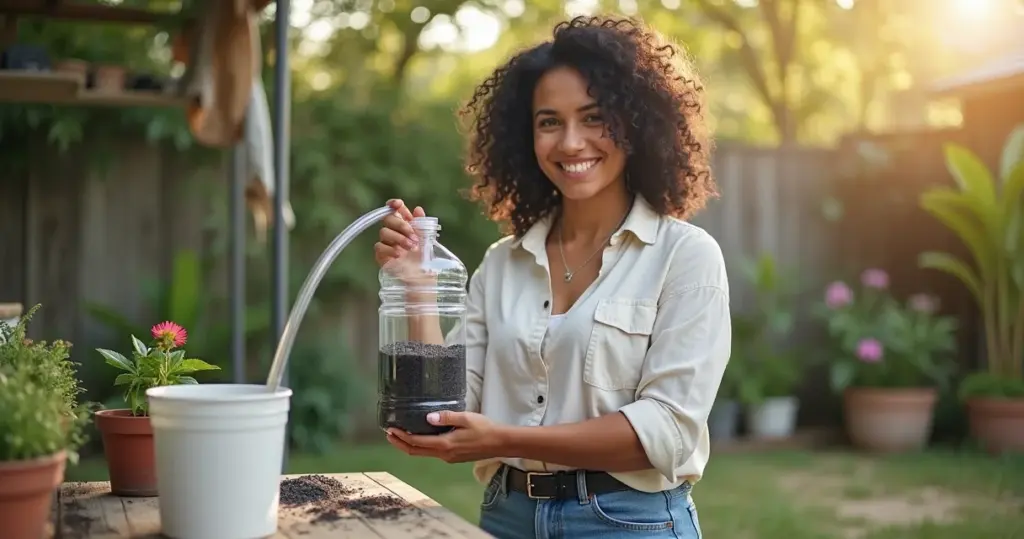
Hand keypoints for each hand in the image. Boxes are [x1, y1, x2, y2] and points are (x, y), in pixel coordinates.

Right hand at [374, 199, 425, 267]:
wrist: (422, 277)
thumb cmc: (424, 258)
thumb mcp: (426, 239)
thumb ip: (421, 224)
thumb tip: (418, 209)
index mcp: (404, 225)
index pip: (394, 210)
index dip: (393, 204)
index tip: (398, 204)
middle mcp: (393, 232)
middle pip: (388, 219)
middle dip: (401, 225)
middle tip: (414, 236)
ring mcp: (386, 243)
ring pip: (384, 232)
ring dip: (399, 238)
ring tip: (411, 247)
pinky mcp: (380, 255)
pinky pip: (379, 246)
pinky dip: (390, 249)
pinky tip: (400, 254)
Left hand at [386, 411, 506, 463]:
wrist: (500, 443)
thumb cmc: (485, 429)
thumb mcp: (466, 418)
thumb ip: (446, 417)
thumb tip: (428, 418)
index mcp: (445, 445)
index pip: (416, 443)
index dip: (401, 437)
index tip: (390, 429)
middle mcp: (444, 454)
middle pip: (415, 451)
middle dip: (400, 443)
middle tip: (388, 434)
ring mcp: (448, 458)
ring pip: (423, 453)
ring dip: (409, 445)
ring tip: (399, 436)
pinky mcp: (453, 457)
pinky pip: (431, 453)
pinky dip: (421, 446)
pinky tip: (420, 438)